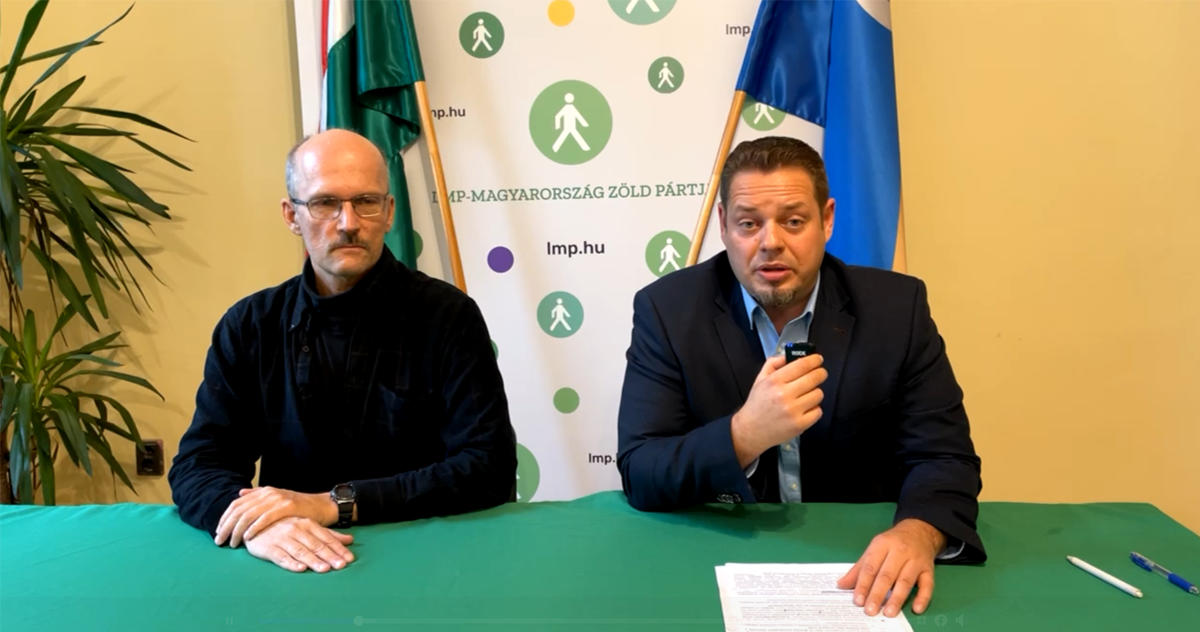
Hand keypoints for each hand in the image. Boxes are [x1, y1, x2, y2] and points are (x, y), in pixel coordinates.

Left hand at [214, 486, 336, 547]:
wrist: (322, 506)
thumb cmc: (298, 508)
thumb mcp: (276, 499)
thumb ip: (258, 496)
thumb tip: (240, 493)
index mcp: (263, 491)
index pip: (236, 504)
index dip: (224, 518)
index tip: (217, 532)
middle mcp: (268, 493)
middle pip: (239, 510)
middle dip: (226, 526)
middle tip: (219, 541)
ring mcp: (278, 499)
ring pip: (249, 514)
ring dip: (237, 530)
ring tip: (232, 543)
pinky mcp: (288, 506)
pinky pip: (266, 517)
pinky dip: (254, 527)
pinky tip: (248, 536)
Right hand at [244, 517, 354, 572]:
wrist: (254, 522)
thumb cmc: (285, 526)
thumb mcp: (308, 526)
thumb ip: (328, 534)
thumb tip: (350, 540)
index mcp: (307, 523)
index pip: (326, 537)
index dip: (338, 548)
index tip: (349, 558)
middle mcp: (296, 529)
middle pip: (315, 545)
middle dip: (329, 556)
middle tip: (341, 565)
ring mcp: (282, 538)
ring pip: (300, 551)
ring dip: (313, 561)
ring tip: (324, 569)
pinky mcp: (269, 548)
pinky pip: (281, 556)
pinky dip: (291, 563)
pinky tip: (300, 569)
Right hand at [730, 353, 826, 466]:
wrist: (751, 430)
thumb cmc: (757, 404)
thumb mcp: (760, 379)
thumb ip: (774, 363)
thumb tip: (790, 355)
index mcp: (774, 381)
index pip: (801, 365)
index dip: (814, 360)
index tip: (818, 359)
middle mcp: (784, 395)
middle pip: (815, 378)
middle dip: (820, 373)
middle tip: (819, 374)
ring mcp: (793, 411)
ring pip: (818, 394)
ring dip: (815, 392)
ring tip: (807, 395)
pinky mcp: (800, 424)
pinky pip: (818, 411)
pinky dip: (814, 408)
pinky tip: (805, 408)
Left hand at [837, 519, 945, 617]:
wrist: (919, 531)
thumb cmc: (892, 543)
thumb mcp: (874, 550)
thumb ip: (858, 568)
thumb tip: (841, 585)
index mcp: (882, 544)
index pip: (871, 567)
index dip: (863, 584)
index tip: (858, 600)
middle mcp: (900, 551)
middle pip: (887, 575)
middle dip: (878, 593)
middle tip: (870, 610)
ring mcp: (916, 560)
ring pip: (906, 580)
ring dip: (897, 598)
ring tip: (889, 612)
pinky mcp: (929, 569)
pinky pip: (928, 584)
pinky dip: (923, 597)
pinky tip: (916, 609)